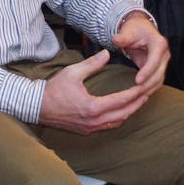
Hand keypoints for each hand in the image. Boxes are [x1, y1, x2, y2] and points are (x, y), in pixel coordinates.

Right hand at [37, 49, 151, 135]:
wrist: (36, 107)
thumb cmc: (53, 89)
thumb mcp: (72, 72)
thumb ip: (92, 64)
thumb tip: (106, 53)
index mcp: (92, 107)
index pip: (121, 100)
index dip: (135, 93)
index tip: (144, 86)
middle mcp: (94, 121)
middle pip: (124, 114)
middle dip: (137, 104)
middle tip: (147, 94)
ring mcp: (90, 128)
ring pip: (117, 122)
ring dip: (129, 112)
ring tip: (138, 102)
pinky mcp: (86, 130)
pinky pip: (108, 126)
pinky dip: (118, 118)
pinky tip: (122, 111)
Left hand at [111, 12, 169, 94]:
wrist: (141, 29)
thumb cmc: (135, 29)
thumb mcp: (128, 31)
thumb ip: (123, 37)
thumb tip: (116, 39)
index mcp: (159, 43)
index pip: (155, 60)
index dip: (147, 71)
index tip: (137, 81)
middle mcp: (164, 54)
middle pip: (159, 73)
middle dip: (148, 84)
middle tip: (135, 94)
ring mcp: (163, 63)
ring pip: (159, 80)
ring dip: (149, 89)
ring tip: (136, 98)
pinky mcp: (159, 69)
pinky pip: (156, 82)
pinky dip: (149, 89)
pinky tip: (139, 97)